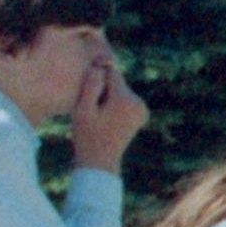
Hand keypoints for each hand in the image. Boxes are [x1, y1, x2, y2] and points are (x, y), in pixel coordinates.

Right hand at [67, 52, 146, 172]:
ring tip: (100, 116)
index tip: (88, 94)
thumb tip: (102, 65)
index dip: (96, 78)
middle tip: (93, 110)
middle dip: (102, 89)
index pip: (110, 72)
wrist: (100, 160)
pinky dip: (115, 103)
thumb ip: (91, 85)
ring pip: (120, 90)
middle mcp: (139, 102)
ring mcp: (143, 109)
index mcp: (125, 99)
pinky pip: (125, 99)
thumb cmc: (86, 135)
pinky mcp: (142, 114)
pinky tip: (107, 118)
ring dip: (108, 96)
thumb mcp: (82, 109)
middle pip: (117, 81)